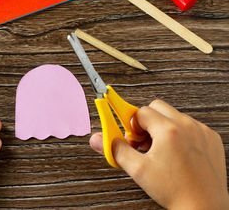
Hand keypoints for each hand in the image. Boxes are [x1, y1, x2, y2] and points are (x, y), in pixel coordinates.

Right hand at [90, 99, 228, 209]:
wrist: (204, 207)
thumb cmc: (175, 191)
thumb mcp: (138, 170)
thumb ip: (115, 149)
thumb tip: (98, 139)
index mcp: (168, 131)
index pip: (141, 111)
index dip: (132, 125)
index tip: (131, 137)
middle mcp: (187, 126)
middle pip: (157, 107)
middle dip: (146, 121)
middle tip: (144, 142)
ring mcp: (201, 131)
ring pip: (173, 115)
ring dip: (162, 127)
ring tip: (160, 150)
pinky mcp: (211, 138)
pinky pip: (190, 125)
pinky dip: (180, 133)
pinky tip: (176, 153)